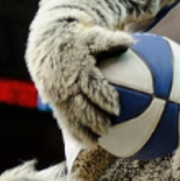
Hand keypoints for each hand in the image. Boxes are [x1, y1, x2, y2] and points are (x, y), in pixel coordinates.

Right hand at [28, 20, 134, 144]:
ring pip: (69, 116)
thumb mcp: (93, 36)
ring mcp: (57, 94)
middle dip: (92, 119)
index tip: (116, 108)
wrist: (48, 44)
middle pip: (78, 105)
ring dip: (80, 132)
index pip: (90, 85)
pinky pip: (63, 119)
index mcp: (76, 68)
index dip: (102, 97)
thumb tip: (131, 41)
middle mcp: (64, 83)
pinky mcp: (53, 102)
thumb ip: (111, 41)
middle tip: (107, 130)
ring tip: (94, 144)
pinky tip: (84, 143)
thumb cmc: (79, 41)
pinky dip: (72, 132)